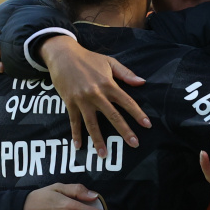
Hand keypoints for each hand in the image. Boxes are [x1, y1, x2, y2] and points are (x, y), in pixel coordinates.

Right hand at [41, 36, 150, 155]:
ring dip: (98, 140)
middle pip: (113, 116)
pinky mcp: (69, 103)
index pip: (127, 102)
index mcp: (108, 84)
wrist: (62, 54)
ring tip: (103, 155)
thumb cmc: (88, 58)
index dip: (138, 114)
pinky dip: (76, 134)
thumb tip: (142, 82)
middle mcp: (96, 94)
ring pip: (92, 123)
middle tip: (134, 144)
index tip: (147, 125)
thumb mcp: (109, 62)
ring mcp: (82, 100)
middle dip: (124, 131)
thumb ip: (126, 73)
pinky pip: (74, 121)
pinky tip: (79, 146)